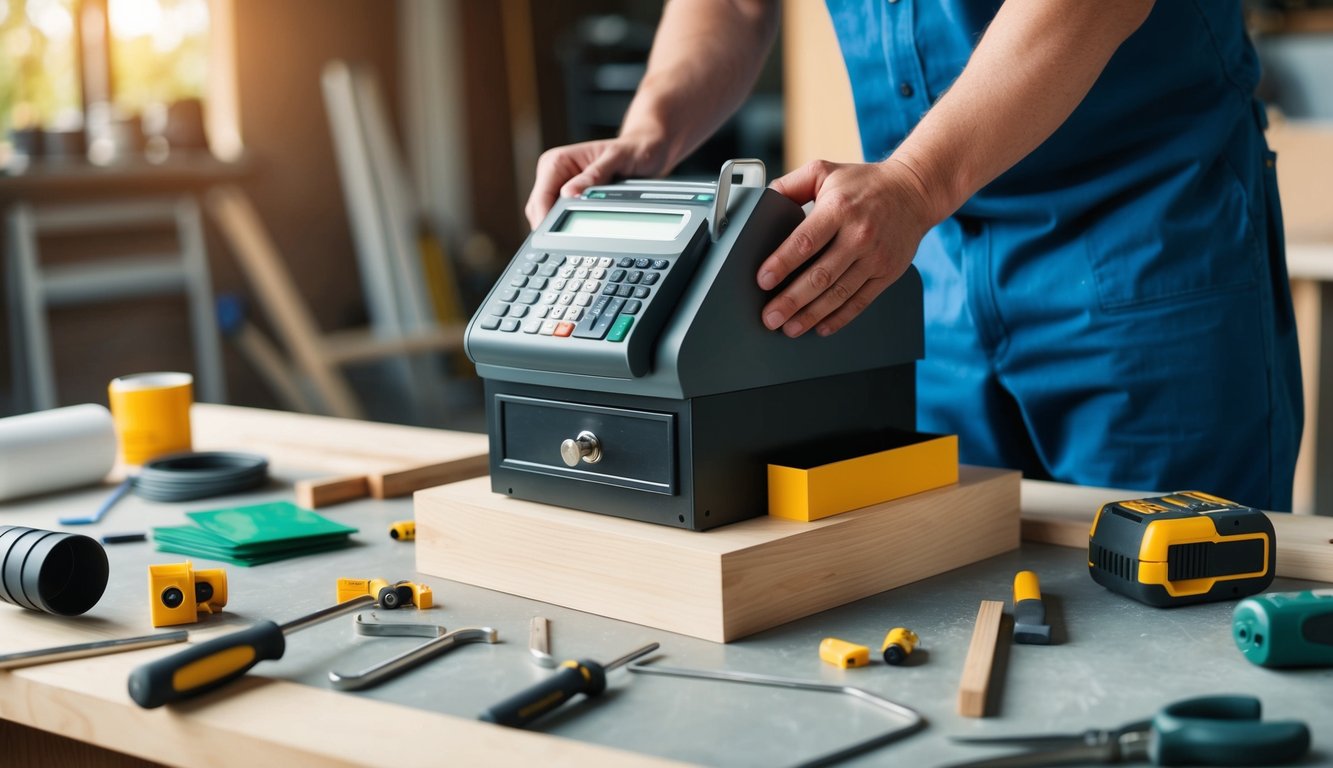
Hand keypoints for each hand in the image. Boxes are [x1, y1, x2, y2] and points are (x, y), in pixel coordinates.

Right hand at [525, 137, 669, 228]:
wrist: (646, 150)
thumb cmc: (632, 150)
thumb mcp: (615, 159)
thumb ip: (593, 176)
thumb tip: (569, 193)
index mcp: (557, 161)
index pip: (540, 197)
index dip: (544, 219)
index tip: (552, 238)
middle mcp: (555, 173)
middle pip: (540, 210)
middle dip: (550, 227)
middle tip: (568, 244)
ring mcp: (562, 187)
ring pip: (548, 216)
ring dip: (559, 227)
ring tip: (577, 238)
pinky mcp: (571, 197)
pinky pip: (562, 216)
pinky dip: (569, 226)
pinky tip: (581, 233)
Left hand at [757, 159, 936, 336]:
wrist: (914, 191)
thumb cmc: (864, 183)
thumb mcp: (824, 171)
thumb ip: (790, 186)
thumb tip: (761, 203)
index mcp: (839, 209)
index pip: (805, 241)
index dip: (782, 263)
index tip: (763, 281)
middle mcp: (859, 234)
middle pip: (820, 275)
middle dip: (791, 300)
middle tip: (770, 317)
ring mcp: (875, 256)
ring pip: (839, 293)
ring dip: (811, 315)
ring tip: (790, 327)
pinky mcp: (887, 272)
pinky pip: (861, 301)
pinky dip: (840, 317)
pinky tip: (821, 327)